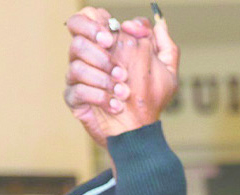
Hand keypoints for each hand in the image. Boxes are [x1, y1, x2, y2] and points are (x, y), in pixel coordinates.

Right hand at [64, 8, 179, 144]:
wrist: (139, 132)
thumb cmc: (150, 100)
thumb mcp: (166, 72)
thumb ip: (163, 45)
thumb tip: (156, 24)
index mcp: (107, 44)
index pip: (89, 16)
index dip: (95, 21)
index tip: (112, 36)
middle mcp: (89, 56)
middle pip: (75, 32)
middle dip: (95, 44)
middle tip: (112, 56)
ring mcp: (78, 77)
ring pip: (77, 63)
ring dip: (103, 78)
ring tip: (123, 91)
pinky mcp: (74, 98)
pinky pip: (78, 90)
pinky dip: (99, 97)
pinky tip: (116, 106)